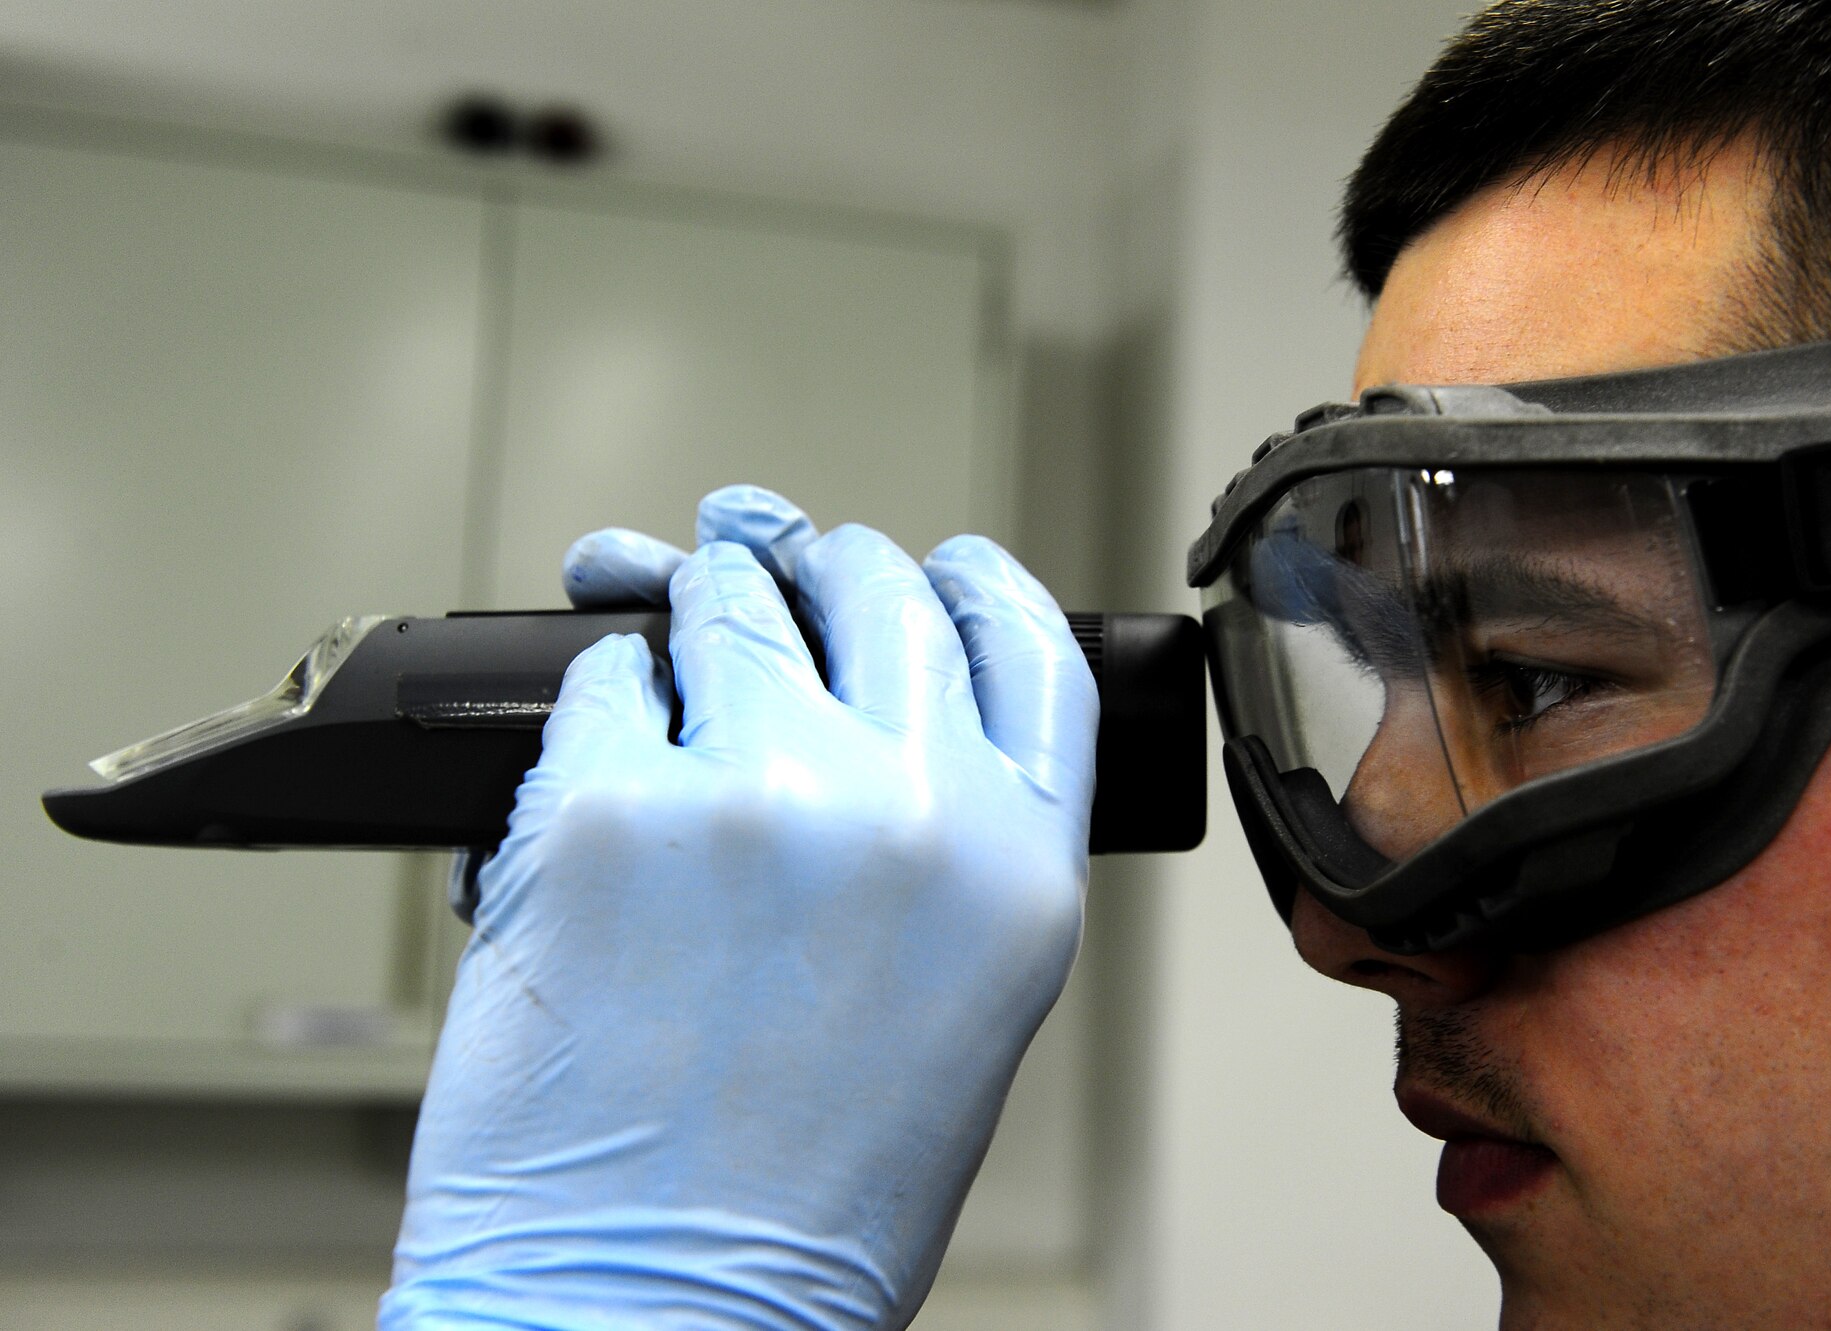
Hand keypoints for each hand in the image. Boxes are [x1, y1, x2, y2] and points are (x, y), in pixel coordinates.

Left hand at [382, 486, 1097, 1329]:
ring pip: (725, 601)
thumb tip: (875, 713)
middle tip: (770, 562)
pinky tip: (597, 776)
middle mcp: (911, 813)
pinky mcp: (609, 804)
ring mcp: (760, 793)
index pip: (1024, 647)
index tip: (937, 562)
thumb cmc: (796, 1205)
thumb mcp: (956, 1016)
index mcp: (1018, 874)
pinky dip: (599, 707)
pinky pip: (603, 684)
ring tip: (667, 639)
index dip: (974, 581)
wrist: (653, 1308)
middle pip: (877, 589)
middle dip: (816, 564)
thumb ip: (947, 848)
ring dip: (695, 608)